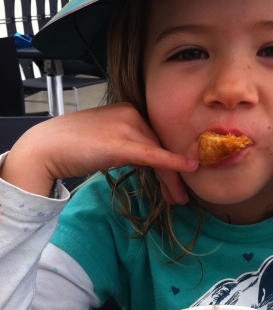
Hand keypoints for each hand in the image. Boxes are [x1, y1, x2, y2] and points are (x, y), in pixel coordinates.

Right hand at [0, 103, 197, 200]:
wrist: (46, 147)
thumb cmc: (72, 145)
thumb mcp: (108, 139)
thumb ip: (128, 144)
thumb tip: (147, 159)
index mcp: (130, 110)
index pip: (157, 137)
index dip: (170, 160)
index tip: (176, 180)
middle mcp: (132, 113)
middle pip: (161, 146)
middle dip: (172, 174)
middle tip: (180, 196)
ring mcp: (127, 126)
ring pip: (160, 154)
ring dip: (171, 180)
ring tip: (178, 199)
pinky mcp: (123, 143)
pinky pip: (155, 155)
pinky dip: (173, 163)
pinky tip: (189, 169)